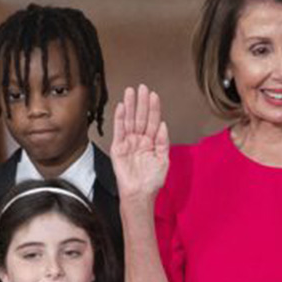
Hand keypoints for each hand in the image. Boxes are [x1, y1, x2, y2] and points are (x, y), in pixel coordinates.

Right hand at [111, 85, 169, 199]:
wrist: (140, 194)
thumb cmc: (152, 180)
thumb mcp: (163, 159)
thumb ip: (163, 142)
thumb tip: (163, 125)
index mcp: (151, 142)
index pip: (152, 121)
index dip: (153, 108)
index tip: (154, 95)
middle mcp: (140, 140)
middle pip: (141, 117)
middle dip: (142, 102)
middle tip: (142, 87)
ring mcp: (128, 143)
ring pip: (129, 120)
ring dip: (130, 106)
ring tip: (130, 92)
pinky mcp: (118, 148)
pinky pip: (119, 130)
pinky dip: (120, 119)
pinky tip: (122, 107)